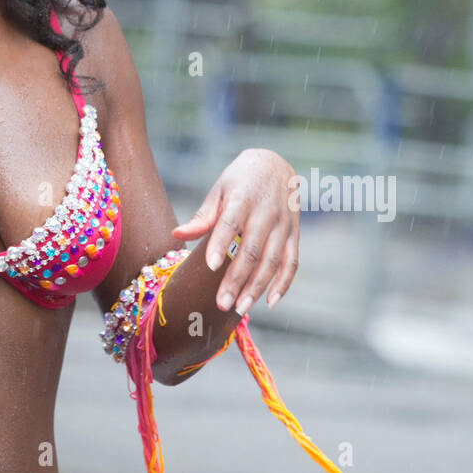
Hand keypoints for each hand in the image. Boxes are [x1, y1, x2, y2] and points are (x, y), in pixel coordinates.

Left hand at [171, 148, 298, 315]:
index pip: (230, 223)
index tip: (211, 266)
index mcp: (243, 198)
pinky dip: (283, 283)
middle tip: (221, 304)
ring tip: (240, 308)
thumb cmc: (240, 180)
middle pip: (251, 250)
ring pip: (272, 261)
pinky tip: (270, 302)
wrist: (276, 164)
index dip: (221, 244)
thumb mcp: (219, 190)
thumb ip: (202, 216)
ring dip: (257, 287)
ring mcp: (283, 224)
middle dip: (236, 279)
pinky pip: (292, 262)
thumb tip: (177, 234)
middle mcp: (266, 213)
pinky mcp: (295, 233)